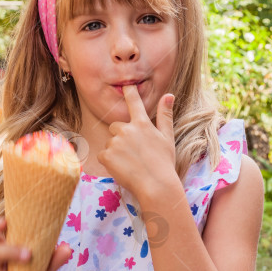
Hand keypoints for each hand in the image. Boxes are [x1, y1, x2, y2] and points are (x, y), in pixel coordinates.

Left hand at [97, 84, 176, 199]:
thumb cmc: (164, 163)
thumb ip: (165, 115)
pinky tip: (123, 169)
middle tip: (134, 152)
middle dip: (121, 136)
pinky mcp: (106, 155)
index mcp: (142, 124)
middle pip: (115, 127)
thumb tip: (169, 94)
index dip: (130, 92)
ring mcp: (115, 142)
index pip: (134, 103)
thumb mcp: (167, 137)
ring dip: (116, 151)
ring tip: (131, 163)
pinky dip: (110, 162)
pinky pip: (103, 155)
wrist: (156, 185)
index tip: (126, 85)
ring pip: (110, 143)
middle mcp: (127, 129)